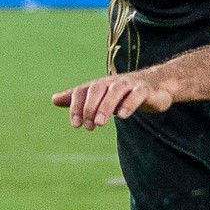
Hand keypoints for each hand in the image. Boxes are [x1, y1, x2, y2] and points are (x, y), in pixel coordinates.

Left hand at [52, 72, 173, 128]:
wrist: (155, 86)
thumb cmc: (123, 94)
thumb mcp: (100, 97)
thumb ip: (78, 99)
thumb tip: (54, 99)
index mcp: (100, 85)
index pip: (83, 91)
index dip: (76, 106)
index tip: (76, 125)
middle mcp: (112, 82)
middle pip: (97, 89)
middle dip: (90, 107)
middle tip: (89, 127)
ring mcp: (130, 84)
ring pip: (115, 91)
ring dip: (106, 106)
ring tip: (100, 123)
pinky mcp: (145, 90)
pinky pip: (136, 94)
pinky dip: (129, 104)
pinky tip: (123, 116)